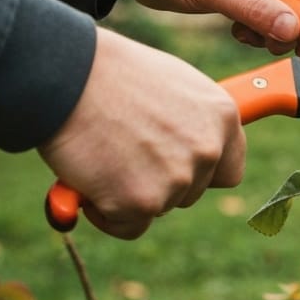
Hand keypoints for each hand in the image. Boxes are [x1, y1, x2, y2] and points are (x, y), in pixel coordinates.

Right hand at [38, 28, 244, 238]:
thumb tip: (190, 147)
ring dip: (131, 194)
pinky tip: (90, 179)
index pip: (230, 170)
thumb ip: (192, 121)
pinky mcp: (141, 202)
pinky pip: (127, 226)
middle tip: (126, 153)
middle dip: (161, 182)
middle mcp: (208, 150)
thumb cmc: (114, 74)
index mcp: (223, 116)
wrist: (69, 76)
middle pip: (192, 193)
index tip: (180, 170)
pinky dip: (106, 213)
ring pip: (159, 208)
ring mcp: (177, 179)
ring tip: (105, 153)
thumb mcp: (174, 86)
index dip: (203, 174)